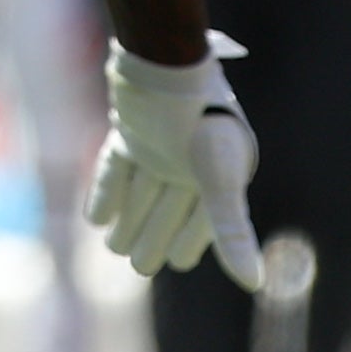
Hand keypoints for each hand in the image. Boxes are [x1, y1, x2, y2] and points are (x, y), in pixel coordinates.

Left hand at [85, 39, 263, 287]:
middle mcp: (185, 164)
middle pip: (165, 212)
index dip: (187, 242)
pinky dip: (106, 191)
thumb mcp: (219, 182)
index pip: (200, 223)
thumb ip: (232, 232)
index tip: (177, 259)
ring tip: (114, 245)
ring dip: (127, 220)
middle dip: (152, 237)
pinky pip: (115, 166)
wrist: (166, 66)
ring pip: (139, 193)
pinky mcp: (130, 131)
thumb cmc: (203, 124)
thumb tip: (254, 285)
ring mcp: (156, 147)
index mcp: (215, 175)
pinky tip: (96, 218)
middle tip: (139, 262)